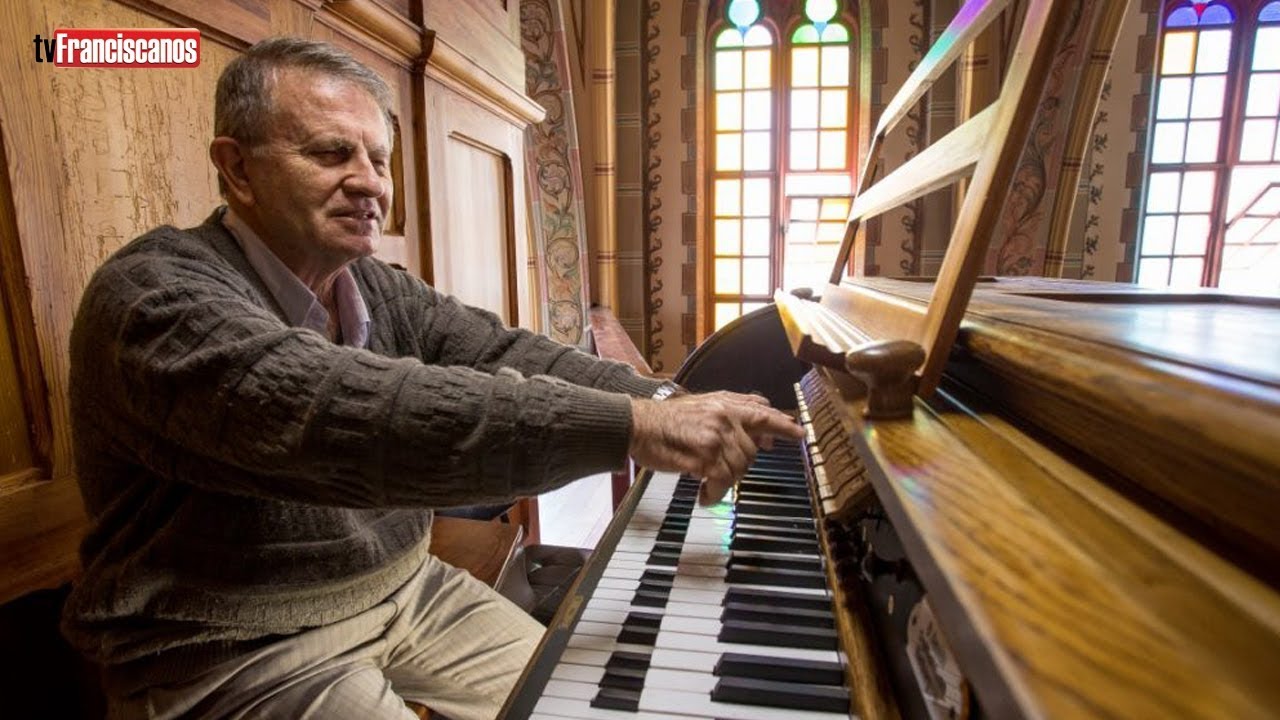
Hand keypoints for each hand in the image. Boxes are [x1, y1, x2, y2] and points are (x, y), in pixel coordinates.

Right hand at [628, 391, 804, 505]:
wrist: (638, 425)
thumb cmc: (665, 421)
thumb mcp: (703, 408)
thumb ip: (733, 417)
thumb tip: (763, 436)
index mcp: (726, 404)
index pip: (763, 412)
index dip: (783, 424)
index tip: (800, 433)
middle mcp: (725, 416)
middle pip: (752, 451)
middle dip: (738, 467)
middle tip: (719, 472)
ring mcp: (717, 435)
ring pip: (739, 468)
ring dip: (724, 483)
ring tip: (707, 484)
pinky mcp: (705, 454)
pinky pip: (722, 481)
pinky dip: (714, 493)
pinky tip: (704, 494)